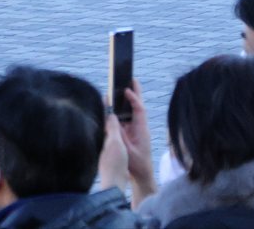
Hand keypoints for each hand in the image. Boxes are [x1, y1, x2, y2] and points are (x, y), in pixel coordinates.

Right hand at [119, 80, 156, 206]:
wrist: (142, 175)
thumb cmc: (136, 164)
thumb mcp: (125, 148)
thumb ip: (118, 132)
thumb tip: (111, 117)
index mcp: (142, 129)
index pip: (139, 109)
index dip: (133, 98)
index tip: (126, 89)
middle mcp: (140, 126)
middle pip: (138, 106)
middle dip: (135, 92)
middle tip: (131, 77)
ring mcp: (137, 129)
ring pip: (133, 110)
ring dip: (129, 99)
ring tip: (123, 85)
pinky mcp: (132, 133)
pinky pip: (128, 118)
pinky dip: (124, 109)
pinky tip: (116, 104)